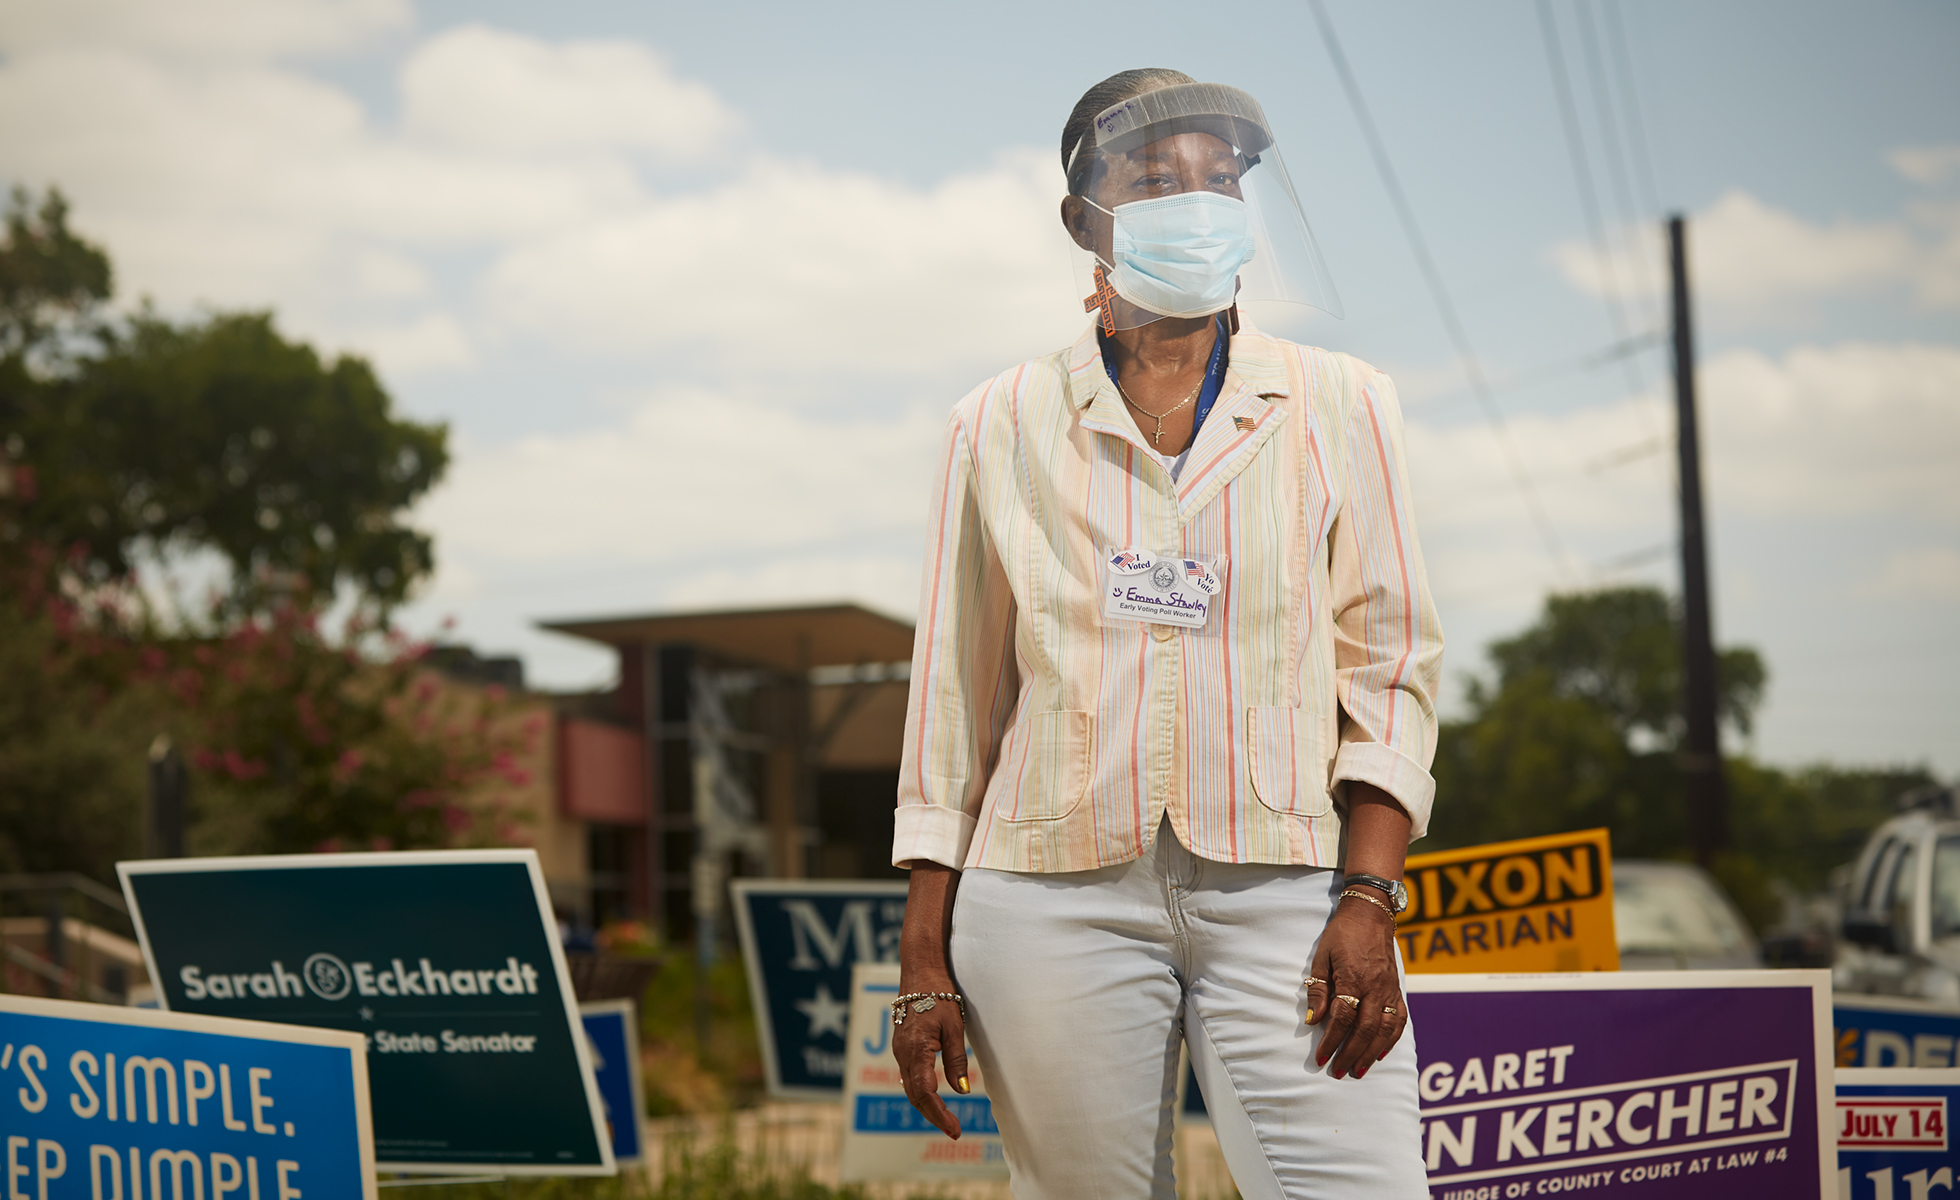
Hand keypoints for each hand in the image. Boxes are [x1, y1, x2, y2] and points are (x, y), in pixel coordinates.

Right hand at [894, 861, 967, 1138]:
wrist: (920, 967)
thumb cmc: (940, 993)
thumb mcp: (954, 1027)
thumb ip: (956, 1059)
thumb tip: (960, 1091)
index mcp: (916, 1051)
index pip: (925, 1094)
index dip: (939, 1116)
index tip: (955, 1131)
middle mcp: (902, 1053)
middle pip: (914, 1095)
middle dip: (933, 1115)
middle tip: (953, 1130)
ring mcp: (898, 1048)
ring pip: (909, 1085)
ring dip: (926, 1103)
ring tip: (945, 1117)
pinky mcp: (901, 1043)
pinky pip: (908, 1073)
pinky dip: (920, 1088)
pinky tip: (933, 1093)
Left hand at [1305, 893, 1406, 1079]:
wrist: (1370, 914)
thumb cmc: (1341, 934)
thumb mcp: (1321, 957)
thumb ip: (1318, 989)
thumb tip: (1312, 1020)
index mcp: (1352, 978)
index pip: (1342, 1017)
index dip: (1331, 1040)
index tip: (1321, 1058)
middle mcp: (1375, 987)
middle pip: (1365, 1029)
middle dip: (1350, 1054)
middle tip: (1338, 1072)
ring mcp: (1389, 989)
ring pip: (1384, 1029)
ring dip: (1371, 1053)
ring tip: (1358, 1071)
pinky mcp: (1397, 988)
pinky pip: (1399, 1019)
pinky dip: (1391, 1039)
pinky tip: (1380, 1052)